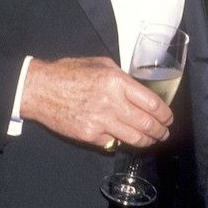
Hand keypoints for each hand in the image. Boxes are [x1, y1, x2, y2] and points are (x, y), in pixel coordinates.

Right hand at [20, 55, 172, 148]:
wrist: (39, 89)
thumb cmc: (68, 72)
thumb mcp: (99, 64)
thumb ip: (121, 77)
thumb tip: (137, 89)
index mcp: (117, 82)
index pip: (152, 103)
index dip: (164, 114)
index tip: (168, 117)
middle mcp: (112, 103)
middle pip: (147, 124)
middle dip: (160, 131)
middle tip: (164, 132)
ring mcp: (101, 122)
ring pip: (134, 138)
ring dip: (147, 141)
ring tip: (151, 140)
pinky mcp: (90, 135)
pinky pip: (113, 142)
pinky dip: (120, 141)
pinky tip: (124, 138)